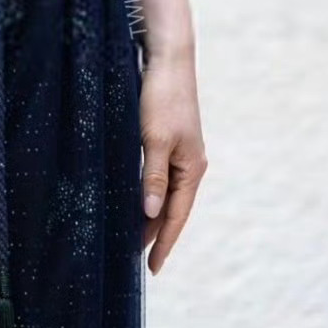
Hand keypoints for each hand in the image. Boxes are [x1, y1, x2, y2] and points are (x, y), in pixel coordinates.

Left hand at [138, 48, 207, 273]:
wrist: (169, 59)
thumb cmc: (162, 97)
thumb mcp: (154, 139)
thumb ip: (152, 176)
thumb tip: (151, 213)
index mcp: (192, 168)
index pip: (177, 216)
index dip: (164, 242)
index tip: (152, 268)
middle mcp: (190, 164)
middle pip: (173, 208)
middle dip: (158, 233)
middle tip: (138, 260)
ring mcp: (181, 152)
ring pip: (166, 193)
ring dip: (152, 214)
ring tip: (135, 237)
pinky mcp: (170, 139)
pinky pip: (160, 176)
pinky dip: (150, 193)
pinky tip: (137, 199)